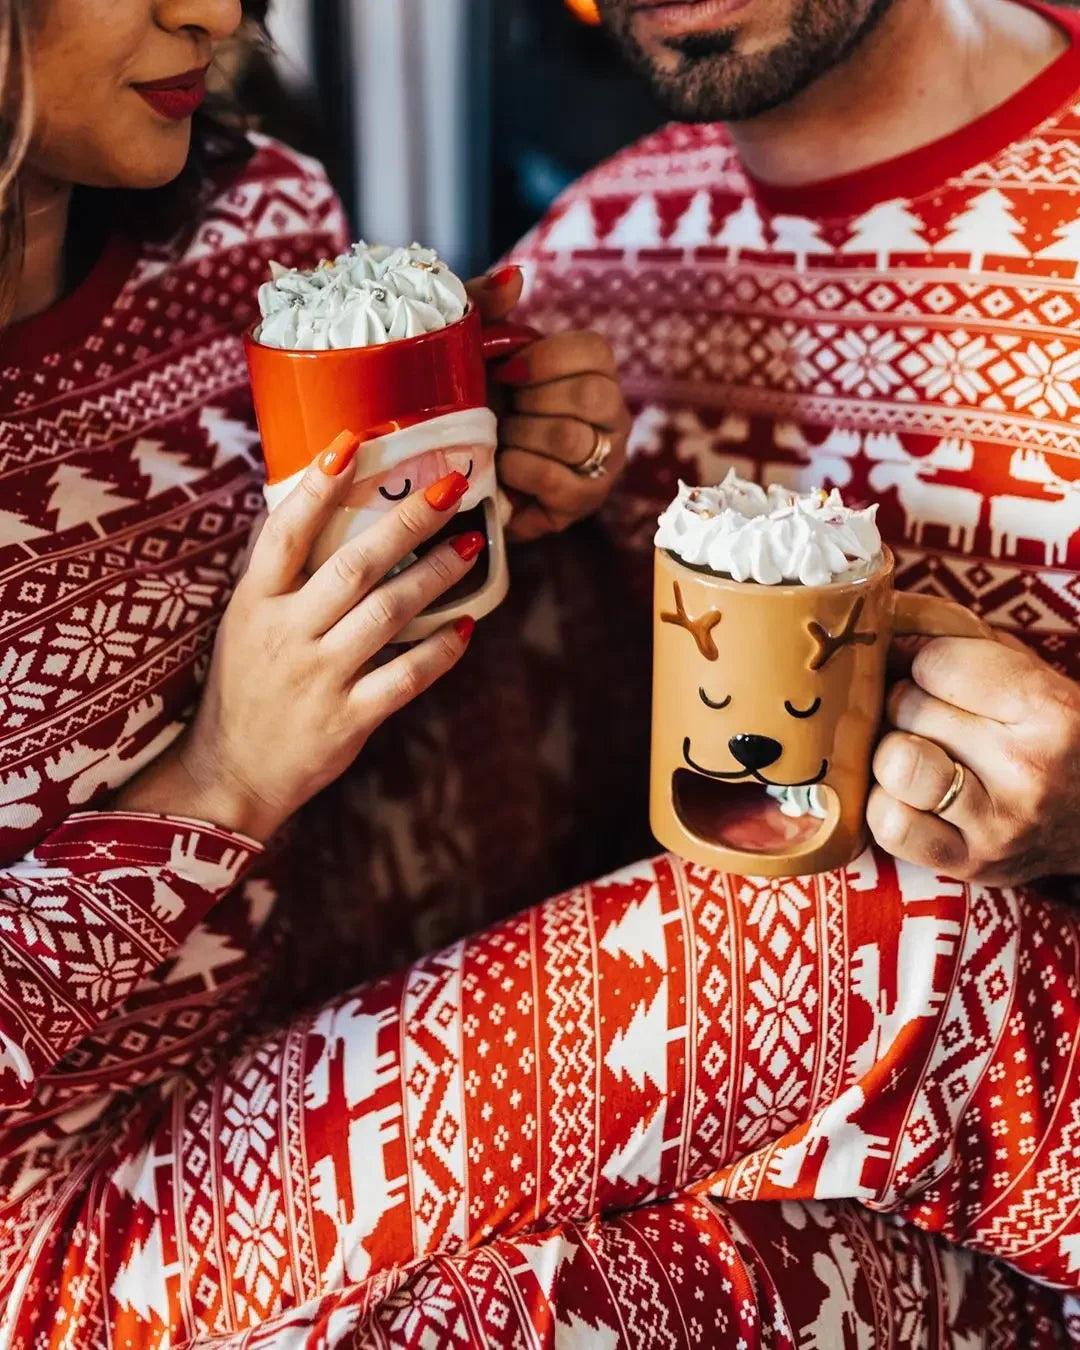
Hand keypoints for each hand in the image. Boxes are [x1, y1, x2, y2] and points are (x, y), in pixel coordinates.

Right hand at [118, 438, 481, 840]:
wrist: (230, 774)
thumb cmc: (244, 688)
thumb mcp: (245, 624)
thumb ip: (283, 578)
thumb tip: (328, 514)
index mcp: (255, 603)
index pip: (285, 533)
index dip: (317, 487)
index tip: (352, 443)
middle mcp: (286, 634)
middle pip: (354, 565)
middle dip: (407, 522)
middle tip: (452, 489)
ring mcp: (318, 677)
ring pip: (388, 614)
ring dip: (435, 575)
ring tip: (471, 546)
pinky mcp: (347, 719)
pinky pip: (404, 678)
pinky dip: (439, 652)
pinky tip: (465, 627)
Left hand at [467, 267, 629, 541]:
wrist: (451, 471)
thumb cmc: (469, 402)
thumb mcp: (467, 348)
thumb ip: (484, 306)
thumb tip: (516, 276)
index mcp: (592, 372)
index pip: (594, 352)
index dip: (545, 360)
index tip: (506, 371)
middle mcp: (611, 416)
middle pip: (591, 396)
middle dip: (532, 403)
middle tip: (504, 412)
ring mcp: (604, 462)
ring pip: (573, 440)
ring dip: (521, 438)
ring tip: (500, 442)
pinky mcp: (583, 503)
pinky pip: (560, 482)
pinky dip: (521, 471)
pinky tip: (503, 469)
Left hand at [868, 634, 1079, 884]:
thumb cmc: (1057, 738)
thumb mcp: (1034, 678)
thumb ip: (966, 645)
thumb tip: (885, 625)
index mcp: (1051, 710)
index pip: (936, 663)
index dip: (923, 661)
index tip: (934, 671)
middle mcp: (1026, 769)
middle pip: (908, 708)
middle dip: (906, 703)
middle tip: (930, 715)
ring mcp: (997, 824)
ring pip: (893, 762)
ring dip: (893, 752)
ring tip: (918, 753)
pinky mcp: (970, 865)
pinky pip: (888, 823)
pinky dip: (888, 805)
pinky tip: (912, 798)